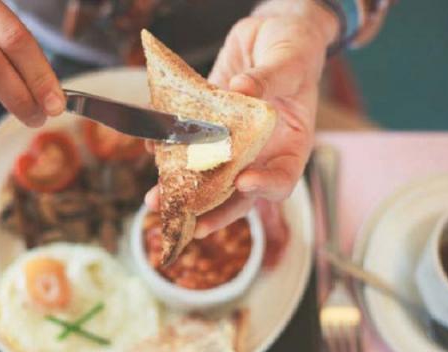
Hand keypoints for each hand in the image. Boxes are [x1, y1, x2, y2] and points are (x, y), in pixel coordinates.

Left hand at [146, 0, 337, 237]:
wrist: (271, 33)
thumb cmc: (295, 48)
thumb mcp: (290, 60)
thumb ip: (269, 78)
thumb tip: (241, 90)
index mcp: (291, 144)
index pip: (282, 178)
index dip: (264, 186)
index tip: (243, 182)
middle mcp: (260, 151)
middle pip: (238, 192)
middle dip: (211, 209)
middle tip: (186, 221)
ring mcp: (233, 142)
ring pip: (208, 175)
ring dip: (182, 189)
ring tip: (155, 199)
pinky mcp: (209, 125)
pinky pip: (190, 142)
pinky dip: (170, 147)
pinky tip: (153, 147)